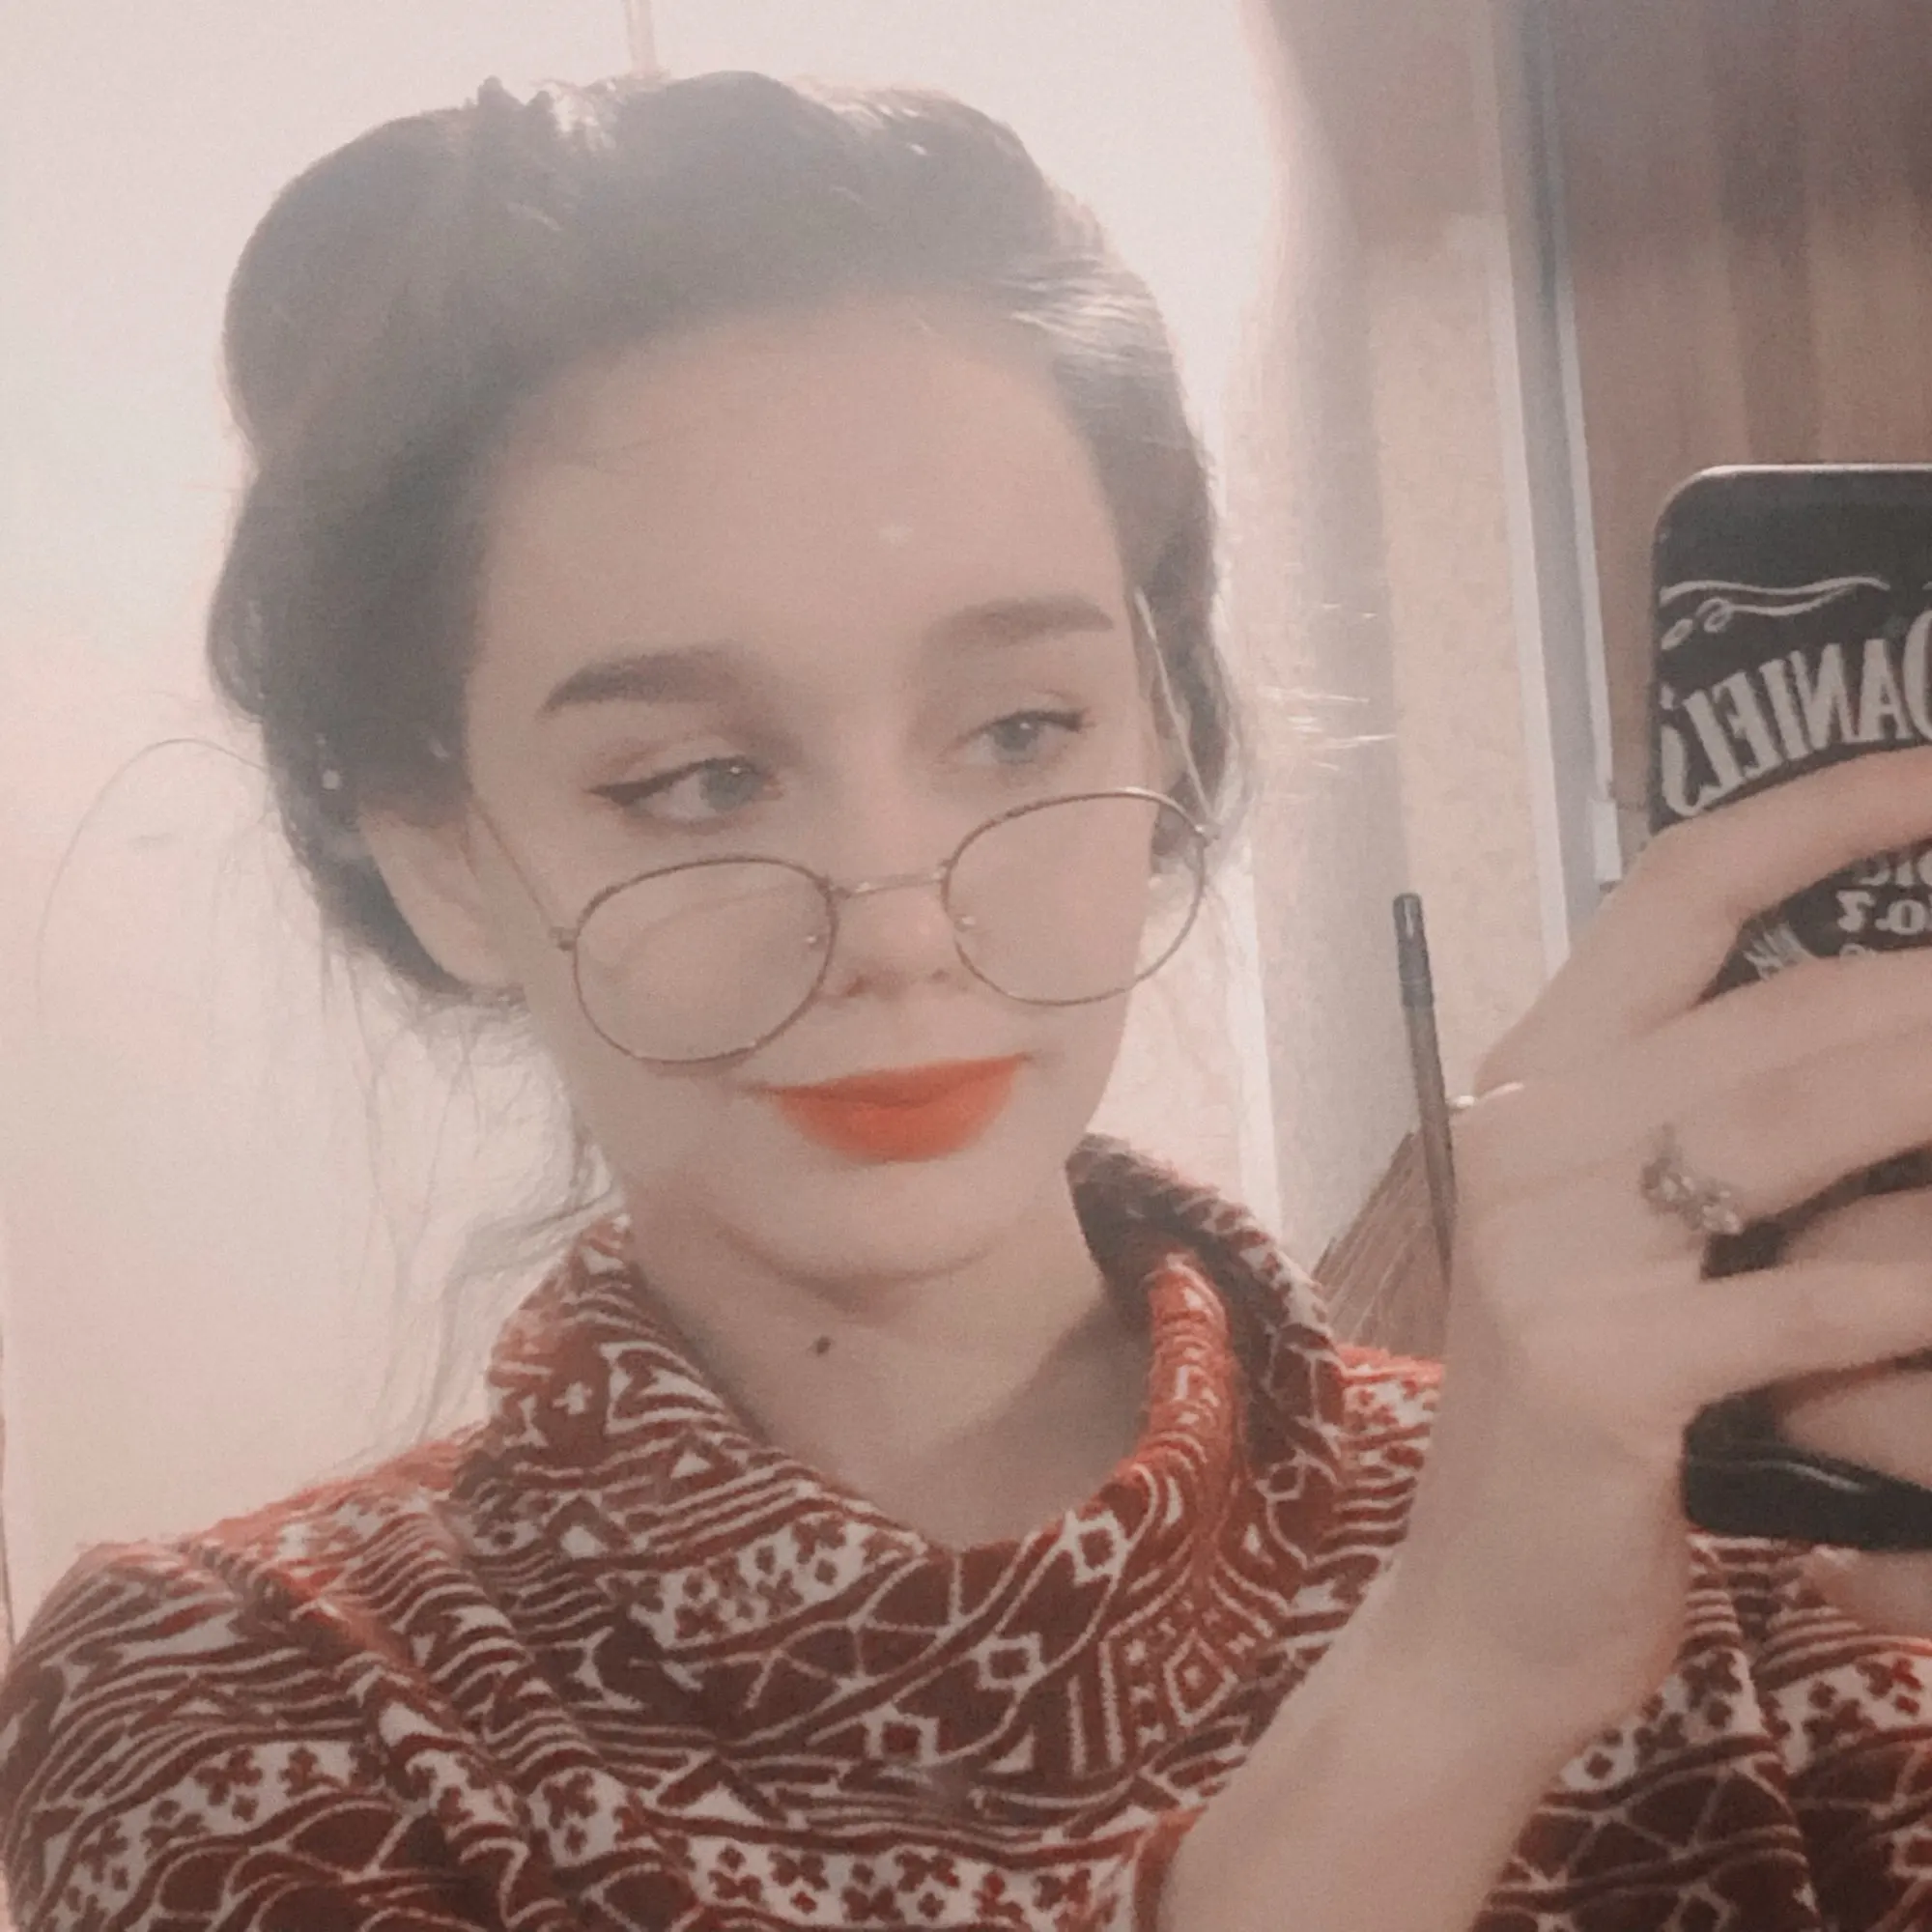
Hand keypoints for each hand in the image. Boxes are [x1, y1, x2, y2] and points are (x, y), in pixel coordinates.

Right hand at [1379, 746, 1931, 1745]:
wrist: (1482, 1612)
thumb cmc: (1584, 1419)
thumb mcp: (1618, 1246)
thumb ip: (1708, 1131)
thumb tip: (1897, 1030)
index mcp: (1530, 1082)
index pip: (1673, 894)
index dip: (1819, 812)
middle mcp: (1524, 1135)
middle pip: (1774, 1005)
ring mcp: (1549, 1249)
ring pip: (1792, 1120)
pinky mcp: (1597, 1369)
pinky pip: (1805, 1301)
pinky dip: (1916, 1288)